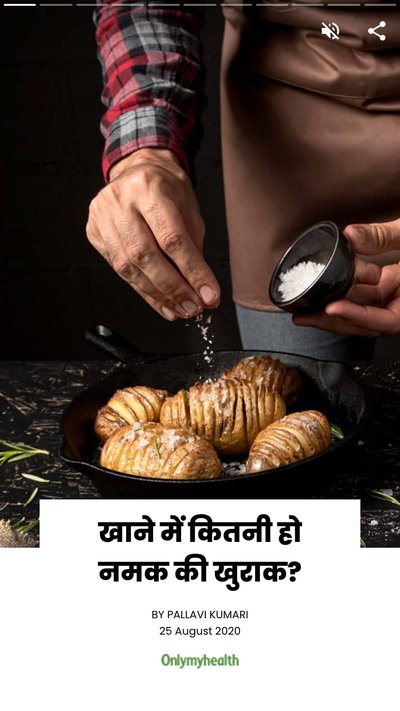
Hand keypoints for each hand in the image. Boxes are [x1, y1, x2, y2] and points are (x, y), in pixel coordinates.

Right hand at [86, 148, 219, 320]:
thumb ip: (193, 247)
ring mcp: (102, 216)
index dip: (192, 271)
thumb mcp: (188, 208)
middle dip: (173, 288)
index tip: (209, 294)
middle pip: (146, 255)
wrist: (136, 168)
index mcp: (149, 187)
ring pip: (129, 267)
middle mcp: (121, 201)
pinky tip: (162, 303)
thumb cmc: (166, 188)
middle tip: (193, 307)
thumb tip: (203, 289)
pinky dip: (143, 291)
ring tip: (180, 309)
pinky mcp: (94, 232)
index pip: (172, 237)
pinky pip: (119, 270)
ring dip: (158, 294)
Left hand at [293, 220, 399, 336]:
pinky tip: (324, 280)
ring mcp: (397, 292)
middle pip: (366, 320)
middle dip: (332, 320)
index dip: (358, 317)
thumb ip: (387, 236)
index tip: (333, 307)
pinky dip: (346, 282)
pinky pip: (365, 287)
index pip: (384, 320)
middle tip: (302, 316)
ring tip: (302, 302)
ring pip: (362, 304)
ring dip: (333, 302)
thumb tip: (351, 236)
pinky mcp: (391, 280)